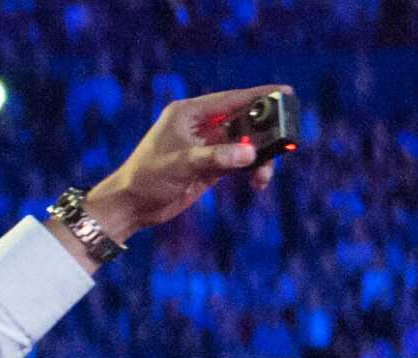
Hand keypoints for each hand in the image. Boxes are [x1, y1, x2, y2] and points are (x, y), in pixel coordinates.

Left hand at [85, 84, 293, 240]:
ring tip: (264, 176)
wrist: (132, 206)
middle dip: (264, 130)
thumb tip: (250, 153)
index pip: (230, 99)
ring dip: (260, 157)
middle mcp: (200, 126)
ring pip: (245, 143)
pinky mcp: (211, 165)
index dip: (259, 95)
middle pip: (243, 120)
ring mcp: (208, 146)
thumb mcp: (181, 164)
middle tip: (285, 140)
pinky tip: (258, 182)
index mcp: (189, 113)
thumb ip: (216, 157)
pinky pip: (240, 162)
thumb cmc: (147, 177)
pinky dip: (253, 170)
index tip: (286, 92)